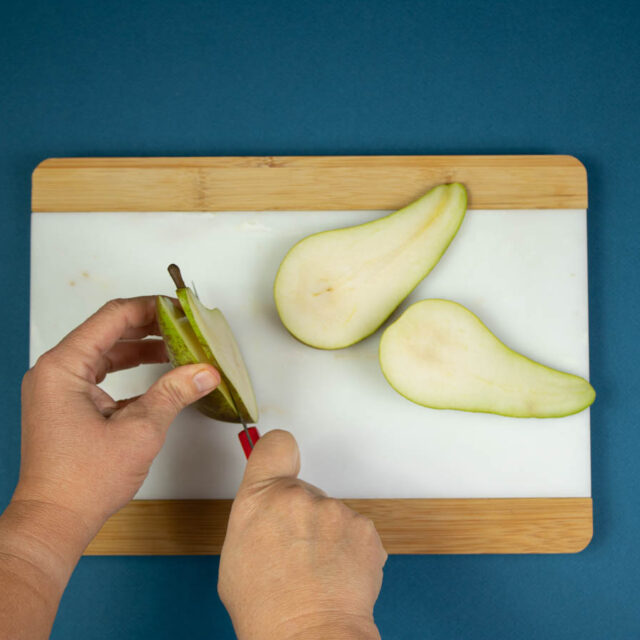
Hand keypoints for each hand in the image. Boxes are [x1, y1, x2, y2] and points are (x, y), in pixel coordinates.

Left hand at [14, 296, 220, 535]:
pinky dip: (129, 371)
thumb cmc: (81, 482)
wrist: (55, 521)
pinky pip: (100, 375)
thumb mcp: (139, 430)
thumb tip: (203, 372)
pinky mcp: (66, 405)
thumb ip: (174, 393)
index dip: (150, 308)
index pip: (112, 317)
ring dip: (141, 349)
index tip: (178, 308)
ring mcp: (58, 389)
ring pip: (105, 353)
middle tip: (183, 327)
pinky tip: (157, 376)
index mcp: (63, 367)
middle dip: (149, 328)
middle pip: (108, 331)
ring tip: (176, 348)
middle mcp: (55, 372)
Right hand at [218, 430, 386, 639]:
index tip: (283, 461)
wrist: (309, 637)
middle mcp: (298, 496)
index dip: (279, 452)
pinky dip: (349, 549)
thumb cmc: (267, 608)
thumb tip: (270, 512)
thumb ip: (257, 517)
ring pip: (331, 514)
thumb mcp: (238, 554)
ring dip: (327, 535)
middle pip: (304, 491)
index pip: (276, 444)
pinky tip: (337, 575)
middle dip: (302, 515)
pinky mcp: (365, 528)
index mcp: (260, 498)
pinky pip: (354, 532)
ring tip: (318, 571)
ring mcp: (335, 511)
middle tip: (296, 552)